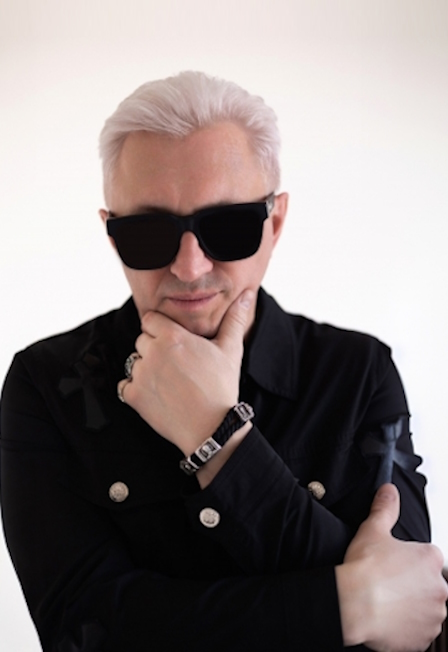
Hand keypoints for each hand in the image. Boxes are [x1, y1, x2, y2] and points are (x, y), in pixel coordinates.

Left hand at [118, 290, 254, 454]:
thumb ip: (234, 319)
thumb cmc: (222, 387)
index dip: (162, 329)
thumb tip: (247, 295)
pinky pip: (125, 384)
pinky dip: (136, 389)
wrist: (212, 428)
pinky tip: (157, 395)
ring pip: (135, 361)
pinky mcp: (134, 396)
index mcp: (173, 335)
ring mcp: (141, 374)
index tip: (175, 343)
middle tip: (176, 365)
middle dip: (155, 348)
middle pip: (142, 339)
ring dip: (146, 368)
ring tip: (169, 381)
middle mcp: (153, 351)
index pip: (150, 319)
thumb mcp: (231, 350)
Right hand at [336, 483, 447, 651]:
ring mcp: (433, 614)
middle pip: (427, 585)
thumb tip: (389, 491)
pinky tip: (387, 619)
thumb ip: (385, 508)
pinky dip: (406, 628)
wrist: (353, 603)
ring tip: (385, 602)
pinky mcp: (423, 638)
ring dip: (411, 607)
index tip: (390, 566)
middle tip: (386, 584)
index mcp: (431, 559)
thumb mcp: (372, 529)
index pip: (426, 559)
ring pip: (425, 609)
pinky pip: (418, 632)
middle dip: (411, 585)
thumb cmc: (364, 569)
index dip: (406, 562)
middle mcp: (439, 587)